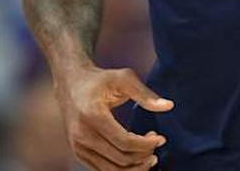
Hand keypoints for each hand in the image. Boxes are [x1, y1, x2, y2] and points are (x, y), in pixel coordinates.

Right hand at [55, 65, 173, 169]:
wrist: (71, 84)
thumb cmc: (100, 79)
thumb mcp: (123, 78)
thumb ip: (145, 94)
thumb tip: (168, 106)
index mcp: (92, 115)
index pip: (124, 142)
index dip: (147, 144)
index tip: (161, 138)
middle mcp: (82, 134)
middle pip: (120, 159)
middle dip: (144, 156)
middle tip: (156, 143)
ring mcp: (78, 146)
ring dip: (135, 167)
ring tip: (149, 156)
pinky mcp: (78, 153)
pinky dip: (122, 169)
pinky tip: (134, 157)